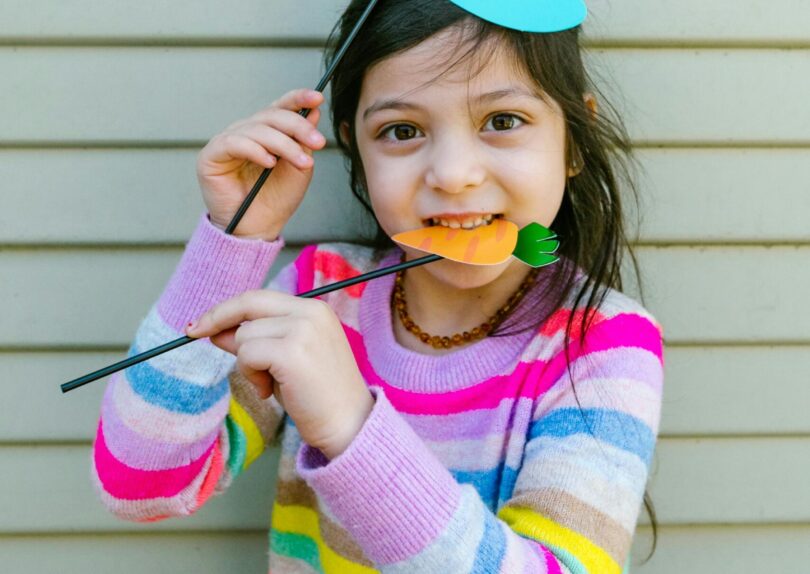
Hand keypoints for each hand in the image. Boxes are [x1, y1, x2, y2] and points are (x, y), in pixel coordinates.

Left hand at [186, 290, 373, 459]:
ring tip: (272, 384)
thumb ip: (257, 340)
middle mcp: (311, 313)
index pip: (260, 297)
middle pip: (248, 304)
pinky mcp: (293, 352)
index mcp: (314, 310)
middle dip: (216, 319)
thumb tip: (218, 330)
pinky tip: (271, 390)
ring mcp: (303, 330)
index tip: (202, 323)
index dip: (227, 309)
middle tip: (194, 334)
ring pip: (245, 335)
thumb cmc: (319, 397)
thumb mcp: (285, 361)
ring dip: (247, 363)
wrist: (349, 426)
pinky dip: (250, 375)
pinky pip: (247, 355)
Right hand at [196, 89, 326, 239]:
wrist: (257, 229)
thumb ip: (303, 141)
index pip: (280, 107)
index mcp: (265, 132)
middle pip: (271, 116)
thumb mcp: (298, 168)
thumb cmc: (276, 199)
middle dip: (298, 127)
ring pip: (257, 130)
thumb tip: (314, 112)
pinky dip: (255, 150)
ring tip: (301, 162)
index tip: (318, 98)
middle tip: (318, 142)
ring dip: (283, 144)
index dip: (298, 99)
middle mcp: (245, 131)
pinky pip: (234, 143)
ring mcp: (227, 141)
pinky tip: (270, 163)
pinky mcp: (211, 155)